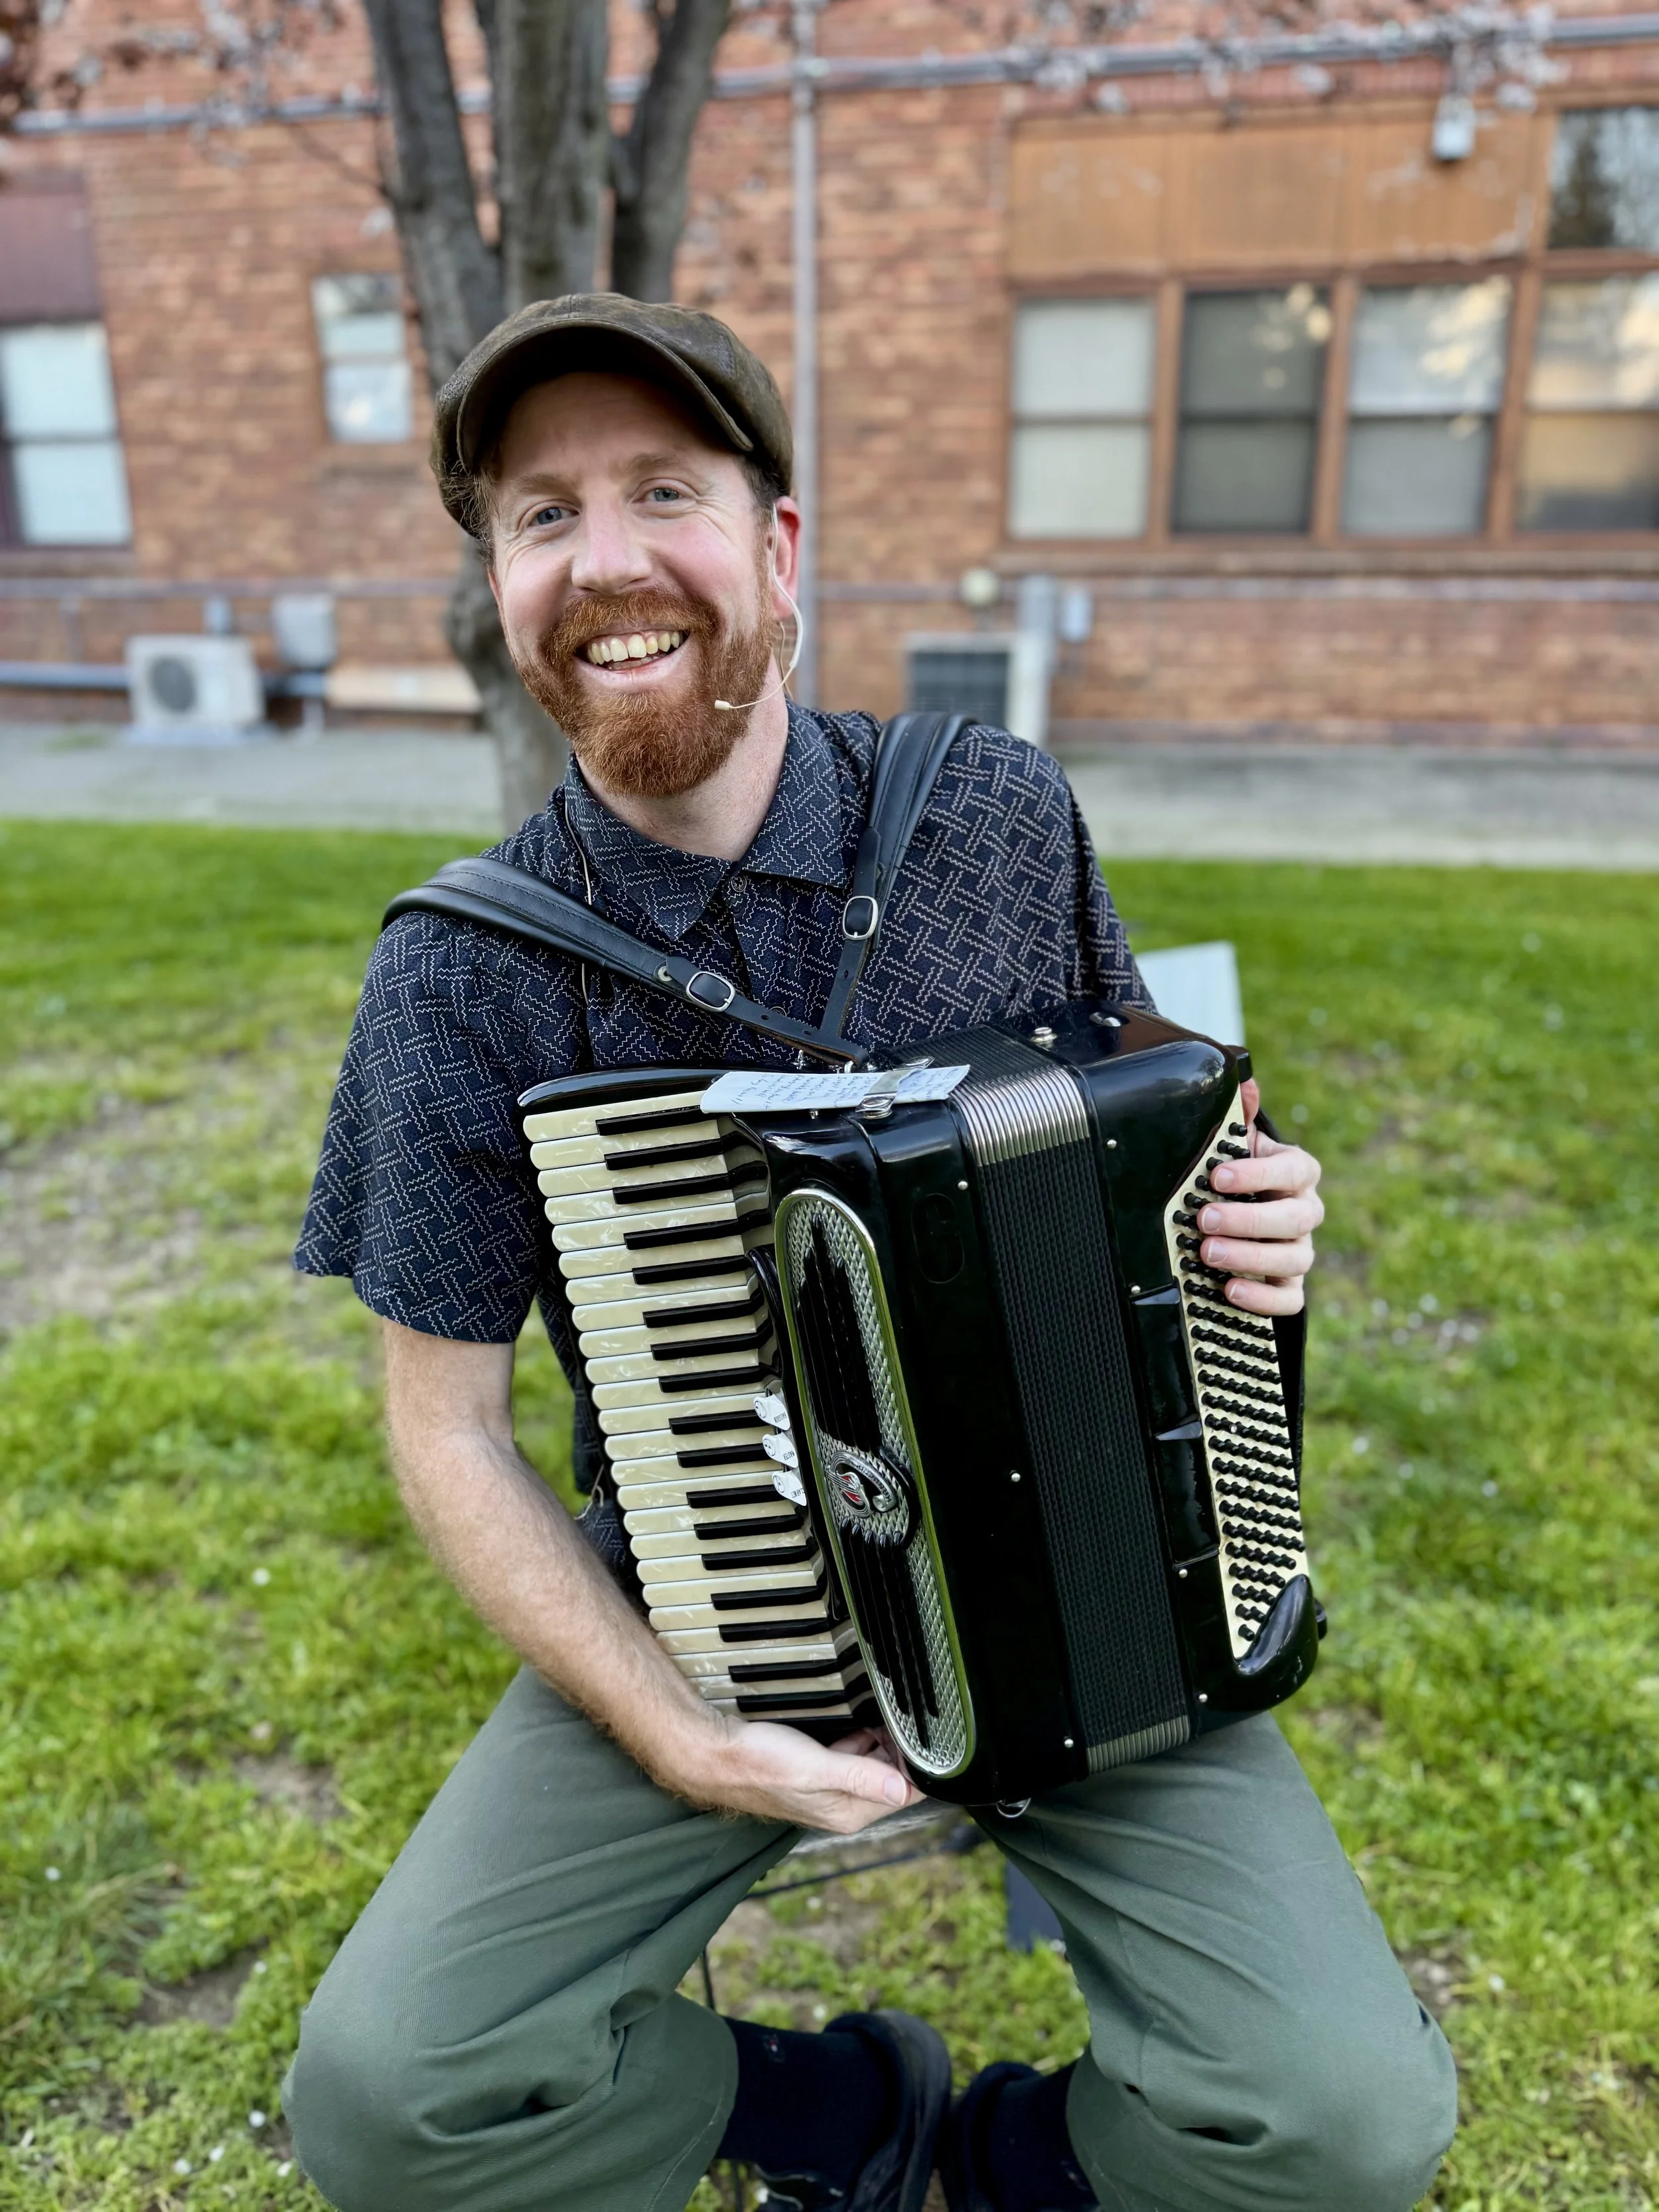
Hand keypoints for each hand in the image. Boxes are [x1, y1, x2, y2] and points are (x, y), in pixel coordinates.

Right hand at [678, 1718, 925, 1832]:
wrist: (718, 1755)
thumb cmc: (760, 1763)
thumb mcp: (817, 1768)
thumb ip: (861, 1777)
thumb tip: (903, 1789)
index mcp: (848, 1813)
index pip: (903, 1795)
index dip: (918, 1766)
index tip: (923, 1737)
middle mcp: (842, 1807)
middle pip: (891, 1779)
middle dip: (901, 1751)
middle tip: (904, 1718)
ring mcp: (829, 1790)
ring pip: (872, 1767)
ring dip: (882, 1744)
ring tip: (887, 1716)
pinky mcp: (817, 1773)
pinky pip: (851, 1758)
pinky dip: (860, 1741)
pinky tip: (860, 1723)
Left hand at [1196, 1076, 1323, 1316]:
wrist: (1243, 1217)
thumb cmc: (1238, 1177)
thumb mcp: (1236, 1146)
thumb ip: (1239, 1118)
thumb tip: (1244, 1081)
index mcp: (1297, 1172)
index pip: (1294, 1170)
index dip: (1260, 1173)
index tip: (1217, 1176)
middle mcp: (1304, 1212)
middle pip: (1294, 1219)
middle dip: (1249, 1221)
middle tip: (1206, 1219)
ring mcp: (1300, 1251)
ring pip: (1293, 1259)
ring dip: (1250, 1258)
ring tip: (1208, 1254)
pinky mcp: (1290, 1285)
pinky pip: (1289, 1298)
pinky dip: (1262, 1299)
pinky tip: (1231, 1291)